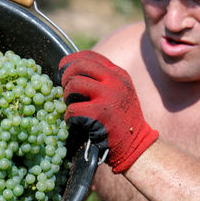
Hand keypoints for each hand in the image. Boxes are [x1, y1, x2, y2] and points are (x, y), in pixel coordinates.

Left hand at [58, 50, 157, 172]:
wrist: (136, 144)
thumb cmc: (120, 120)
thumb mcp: (117, 93)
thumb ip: (100, 81)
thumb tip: (68, 73)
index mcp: (118, 74)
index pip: (89, 56)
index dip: (70, 61)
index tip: (63, 71)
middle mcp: (115, 81)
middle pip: (79, 66)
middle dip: (66, 77)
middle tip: (65, 91)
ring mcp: (109, 96)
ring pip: (73, 85)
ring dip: (67, 98)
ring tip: (73, 107)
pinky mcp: (101, 114)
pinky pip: (72, 109)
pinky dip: (69, 117)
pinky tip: (76, 123)